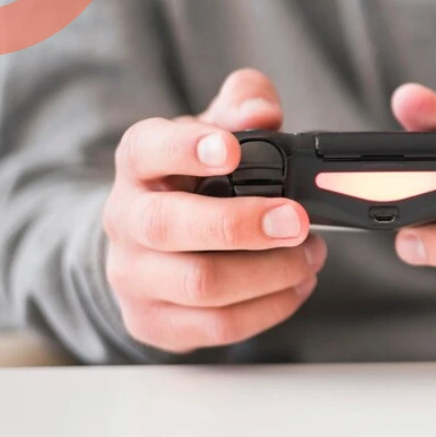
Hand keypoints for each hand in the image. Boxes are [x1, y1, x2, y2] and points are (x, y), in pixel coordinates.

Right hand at [103, 69, 325, 353]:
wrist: (150, 248)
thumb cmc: (192, 183)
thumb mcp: (215, 135)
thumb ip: (242, 110)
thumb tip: (261, 111)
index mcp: (138, 165)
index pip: (147, 150)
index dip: (187, 149)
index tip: (232, 150)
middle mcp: (125, 220)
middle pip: (171, 226)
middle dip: (242, 225)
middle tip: (297, 220)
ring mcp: (134, 276)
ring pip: (200, 284)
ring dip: (270, 272)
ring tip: (310, 255)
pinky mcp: (154, 321)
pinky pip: (216, 326)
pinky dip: (269, 308)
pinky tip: (297, 285)